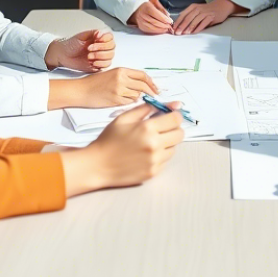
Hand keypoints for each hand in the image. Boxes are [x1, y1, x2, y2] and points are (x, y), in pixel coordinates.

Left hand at [45, 30, 114, 72]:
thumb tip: (101, 33)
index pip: (110, 37)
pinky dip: (101, 64)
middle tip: (89, 49)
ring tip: (89, 56)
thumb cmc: (71, 44)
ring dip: (100, 57)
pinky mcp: (98, 65)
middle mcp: (102, 47)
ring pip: (110, 57)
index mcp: (99, 38)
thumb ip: (93, 33)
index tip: (97, 39)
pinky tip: (93, 63)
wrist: (62, 55)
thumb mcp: (81, 36)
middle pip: (112, 47)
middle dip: (101, 48)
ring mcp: (100, 57)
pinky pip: (106, 66)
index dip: (105, 39)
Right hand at [57, 102, 184, 195]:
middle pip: (179, 134)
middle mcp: (154, 145)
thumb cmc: (109, 139)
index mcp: (147, 128)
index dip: (174, 115)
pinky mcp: (153, 172)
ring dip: (167, 143)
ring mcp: (155, 160)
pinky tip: (146, 153)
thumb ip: (148, 108)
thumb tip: (173, 104)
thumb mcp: (125, 117)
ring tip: (150, 142)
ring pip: (174, 148)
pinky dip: (160, 155)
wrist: (98, 165)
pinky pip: (166, 160)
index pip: (176, 119)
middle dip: (173, 129)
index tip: (169, 116)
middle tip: (161, 129)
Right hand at [73, 67, 158, 107]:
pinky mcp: (116, 100)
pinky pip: (130, 102)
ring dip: (139, 98)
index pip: (143, 75)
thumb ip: (127, 78)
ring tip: (134, 99)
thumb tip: (142, 85)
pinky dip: (131, 103)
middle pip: (143, 86)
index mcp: (122, 70)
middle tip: (155, 97)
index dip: (152, 82)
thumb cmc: (95, 83)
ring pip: (137, 95)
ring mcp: (119, 90)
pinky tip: (126, 102)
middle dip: (151, 92)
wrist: (82, 91)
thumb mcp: (112, 74)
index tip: (156, 88)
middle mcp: (122, 79)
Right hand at [129, 1, 173, 34]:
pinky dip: (157, 31)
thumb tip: (168, 16)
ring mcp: (141, 22)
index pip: (158, 15)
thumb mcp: (155, 4)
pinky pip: (150, 31)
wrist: (137, 9)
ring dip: (161, 29)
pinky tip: (161, 30)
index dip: (165, 19)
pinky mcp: (141, 27)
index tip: (170, 21)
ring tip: (167, 28)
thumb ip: (162, 9)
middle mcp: (143, 15)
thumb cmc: (147, 6)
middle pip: (156, 22)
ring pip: (153, 28)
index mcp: (147, 7)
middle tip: (170, 26)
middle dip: (164, 25)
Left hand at [172, 0, 237, 34]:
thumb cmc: (207, 10)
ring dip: (189, 28)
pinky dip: (198, 28)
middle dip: (181, 26)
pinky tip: (194, 32)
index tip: (173, 28)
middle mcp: (198, 8)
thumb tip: (180, 26)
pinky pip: (203, 23)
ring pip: (195, 21)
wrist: (221, 6)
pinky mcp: (211, 16)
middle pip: (188, 18)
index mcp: (192, 7)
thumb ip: (190, 16)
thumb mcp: (197, 10)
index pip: (183, 14)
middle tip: (177, 33)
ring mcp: (204, 12)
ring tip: (185, 33)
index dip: (177, 22)